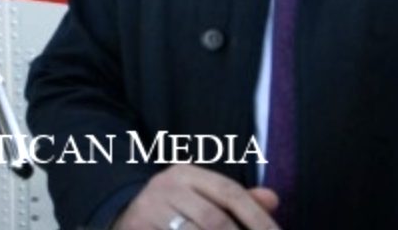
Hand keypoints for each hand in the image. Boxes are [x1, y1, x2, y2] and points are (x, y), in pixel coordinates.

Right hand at [111, 165, 279, 229]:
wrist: (124, 215)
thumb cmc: (176, 209)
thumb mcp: (203, 197)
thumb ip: (238, 201)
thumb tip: (273, 198)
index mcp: (187, 174)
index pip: (230, 192)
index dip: (258, 219)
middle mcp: (166, 186)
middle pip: (215, 220)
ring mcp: (150, 210)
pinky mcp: (138, 228)